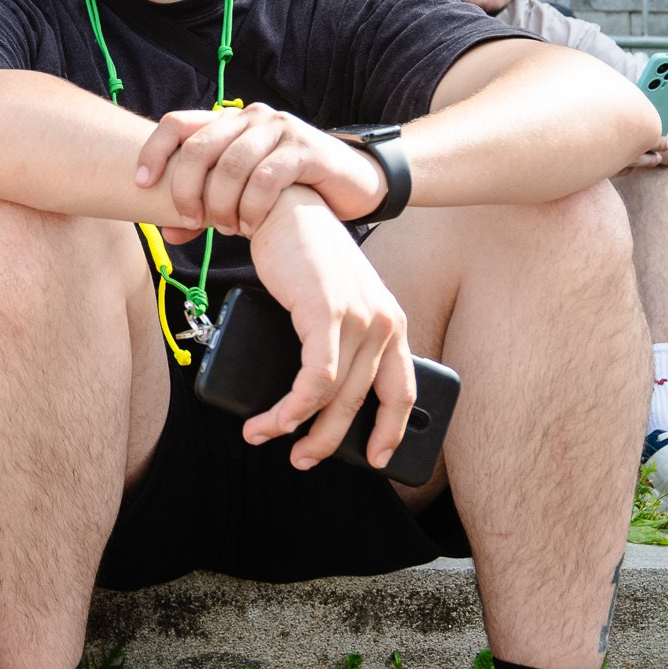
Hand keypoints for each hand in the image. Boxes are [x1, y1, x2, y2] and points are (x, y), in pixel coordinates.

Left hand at [135, 105, 385, 236]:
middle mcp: (249, 118)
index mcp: (226, 122)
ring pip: (231, 165)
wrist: (348, 182)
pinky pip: (266, 178)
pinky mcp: (304, 149)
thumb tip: (166, 232)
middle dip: (186, 189)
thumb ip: (203, 211)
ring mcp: (278, 130)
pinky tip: (253, 226)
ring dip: (222, 204)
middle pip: (198, 147)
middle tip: (191, 220)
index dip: (152, 152)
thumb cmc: (285, 190)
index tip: (140, 185)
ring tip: (228, 228)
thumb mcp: (238, 197)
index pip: (176, 123)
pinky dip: (252, 207)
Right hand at [242, 190, 416, 471]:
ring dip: (295, 426)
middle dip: (327, 440)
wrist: (286, 209)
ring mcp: (359, 317)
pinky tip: (274, 416)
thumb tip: (316, 393)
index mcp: (390, 323)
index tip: (376, 459)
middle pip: (360, 402)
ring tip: (266, 435)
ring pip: (333, 396)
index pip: (402, 390)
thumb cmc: (304, 257)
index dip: (390, 430)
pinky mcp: (328, 312)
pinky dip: (292, 405)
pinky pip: (315, 378)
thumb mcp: (333, 302)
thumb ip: (338, 340)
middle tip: (301, 459)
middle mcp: (383, 323)